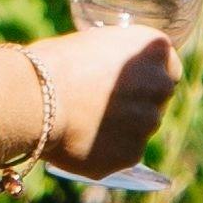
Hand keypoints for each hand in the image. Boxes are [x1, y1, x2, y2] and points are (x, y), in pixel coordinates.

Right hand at [0, 27, 178, 176]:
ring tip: (81, 123)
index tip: (122, 80)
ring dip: (119, 129)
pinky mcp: (132, 156)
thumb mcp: (91, 46)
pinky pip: (121, 154)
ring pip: (139, 130)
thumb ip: (115, 62)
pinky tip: (78, 141)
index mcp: (154, 49)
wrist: (34, 100)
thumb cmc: (52, 63)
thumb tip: (110, 74)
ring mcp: (148, 124)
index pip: (167, 67)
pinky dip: (104, 151)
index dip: (143, 75)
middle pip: (155, 100)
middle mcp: (161, 86)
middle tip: (98, 104)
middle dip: (134, 103)